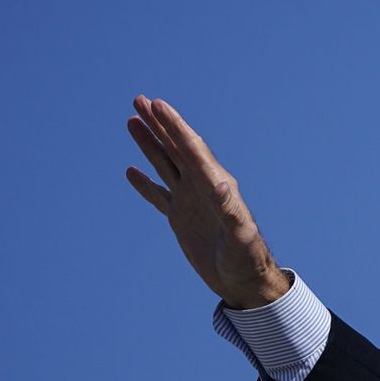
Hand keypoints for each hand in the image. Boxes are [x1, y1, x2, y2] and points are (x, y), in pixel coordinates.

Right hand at [125, 95, 291, 308]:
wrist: (244, 281)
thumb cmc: (248, 258)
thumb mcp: (241, 235)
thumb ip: (231, 209)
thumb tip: (219, 184)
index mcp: (216, 184)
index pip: (191, 148)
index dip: (174, 126)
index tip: (158, 105)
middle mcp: (202, 187)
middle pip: (176, 148)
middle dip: (159, 124)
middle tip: (139, 99)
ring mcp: (190, 202)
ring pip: (165, 165)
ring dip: (149, 143)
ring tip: (132, 120)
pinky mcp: (180, 219)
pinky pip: (158, 195)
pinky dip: (144, 183)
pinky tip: (131, 171)